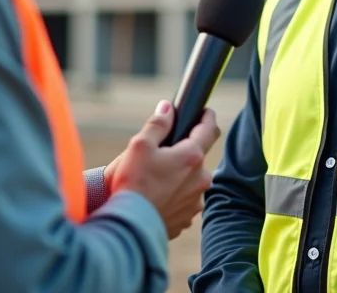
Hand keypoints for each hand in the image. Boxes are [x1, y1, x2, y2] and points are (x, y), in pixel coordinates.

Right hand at [109, 100, 219, 238]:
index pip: (209, 130)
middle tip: (161, 155)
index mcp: (192, 157)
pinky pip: (183, 202)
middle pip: (197, 158)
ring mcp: (195, 201)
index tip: (205, 112)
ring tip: (154, 181)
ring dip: (179, 178)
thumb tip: (168, 108)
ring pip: (190, 182)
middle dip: (183, 154)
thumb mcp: (139, 145)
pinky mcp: (185, 219)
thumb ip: (158, 124)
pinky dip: (173, 198)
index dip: (207, 117)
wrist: (127, 227)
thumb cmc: (132, 183)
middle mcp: (200, 179)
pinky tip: (155, 199)